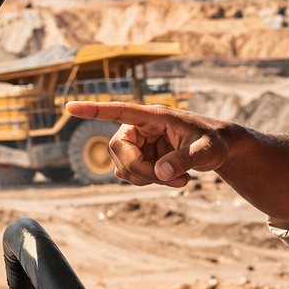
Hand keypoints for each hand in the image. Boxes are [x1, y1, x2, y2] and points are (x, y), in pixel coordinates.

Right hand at [64, 101, 234, 187]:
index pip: (119, 109)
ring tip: (180, 180)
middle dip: (141, 170)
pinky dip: (147, 180)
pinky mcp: (142, 156)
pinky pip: (131, 173)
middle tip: (174, 180)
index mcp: (153, 116)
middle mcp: (141, 127)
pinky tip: (169, 179)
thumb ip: (184, 160)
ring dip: (147, 178)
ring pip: (124, 165)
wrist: (219, 148)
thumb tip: (160, 172)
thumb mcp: (206, 151)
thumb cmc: (214, 142)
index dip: (94, 110)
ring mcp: (140, 143)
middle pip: (119, 149)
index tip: (69, 108)